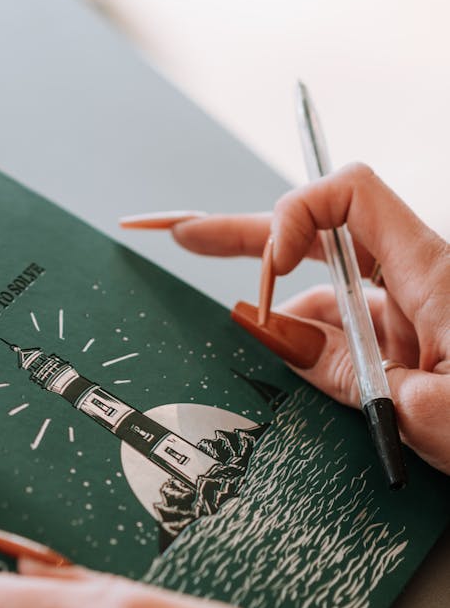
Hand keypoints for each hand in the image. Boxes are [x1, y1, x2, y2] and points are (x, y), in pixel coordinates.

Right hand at [169, 164, 449, 474]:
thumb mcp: (429, 412)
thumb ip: (345, 372)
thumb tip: (268, 332)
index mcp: (433, 273)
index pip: (351, 195)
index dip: (296, 213)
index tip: (268, 267)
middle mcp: (419, 282)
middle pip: (322, 233)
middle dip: (252, 233)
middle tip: (182, 232)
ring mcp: (413, 318)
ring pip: (328, 293)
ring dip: (278, 306)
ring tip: (233, 319)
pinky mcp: (411, 351)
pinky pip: (345, 336)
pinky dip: (308, 345)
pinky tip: (281, 356)